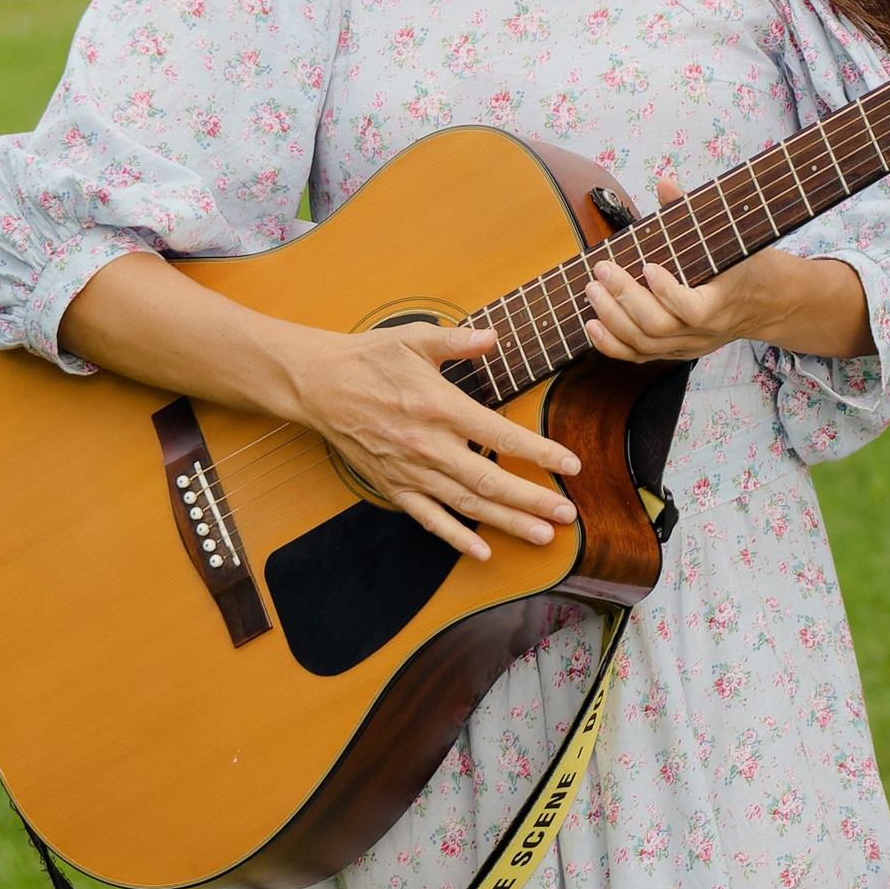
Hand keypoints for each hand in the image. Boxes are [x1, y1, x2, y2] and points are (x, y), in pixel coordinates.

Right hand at [287, 321, 580, 563]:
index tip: (571, 464)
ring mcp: (410, 471)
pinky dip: (456, 538)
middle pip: (490, 480)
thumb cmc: (369, 358)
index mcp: (440, 407)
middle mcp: (428, 445)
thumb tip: (494, 337)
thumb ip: (457, 340)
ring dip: (507, 522)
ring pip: (466, 504)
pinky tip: (482, 552)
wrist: (318, 385)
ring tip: (542, 535)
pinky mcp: (393, 486)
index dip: (540, 452)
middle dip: (532, 499)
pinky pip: (429, 518)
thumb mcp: (414, 339)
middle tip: (568, 514)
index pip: (501, 435)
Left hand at [579, 168, 872, 368]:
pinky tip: (592, 324)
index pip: (693, 310)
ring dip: (611, 318)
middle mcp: (704, 332)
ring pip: (644, 344)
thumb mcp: (732, 237)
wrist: (767, 303)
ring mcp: (688, 346)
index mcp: (723, 302)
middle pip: (658, 327)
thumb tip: (664, 182)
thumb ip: (694, 211)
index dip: (668, 292)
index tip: (648, 266)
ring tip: (592, 290)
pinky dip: (611, 344)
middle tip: (602, 270)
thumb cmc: (746, 264)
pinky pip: (639, 356)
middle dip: (624, 298)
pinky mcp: (675, 352)